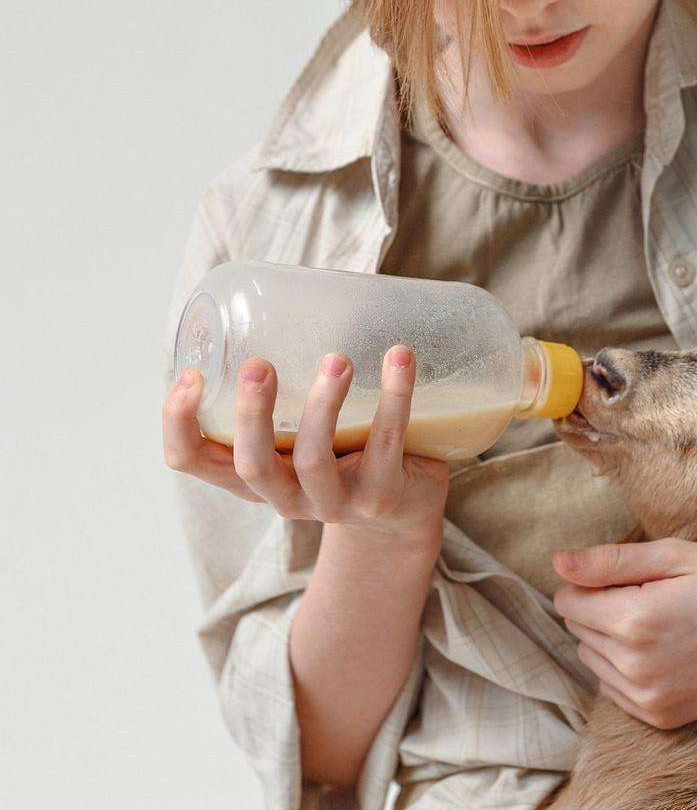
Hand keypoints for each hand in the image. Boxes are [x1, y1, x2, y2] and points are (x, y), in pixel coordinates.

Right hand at [162, 346, 448, 537]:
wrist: (405, 511)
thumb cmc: (343, 454)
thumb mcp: (300, 431)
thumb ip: (280, 390)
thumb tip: (274, 299)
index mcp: (253, 475)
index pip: (190, 461)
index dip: (178, 423)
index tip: (192, 374)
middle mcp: (285, 496)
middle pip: (252, 464)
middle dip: (251, 414)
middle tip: (258, 364)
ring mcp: (335, 501)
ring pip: (314, 459)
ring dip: (324, 405)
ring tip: (337, 359)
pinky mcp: (382, 496)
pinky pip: (385, 443)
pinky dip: (394, 397)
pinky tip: (399, 358)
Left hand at [552, 538, 696, 728]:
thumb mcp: (680, 555)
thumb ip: (612, 561)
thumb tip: (558, 561)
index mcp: (633, 620)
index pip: (567, 599)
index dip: (592, 579)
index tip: (632, 573)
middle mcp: (633, 666)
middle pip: (577, 628)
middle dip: (602, 606)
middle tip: (656, 593)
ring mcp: (647, 698)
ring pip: (591, 658)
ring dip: (611, 637)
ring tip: (663, 620)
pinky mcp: (661, 717)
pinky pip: (613, 687)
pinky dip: (627, 666)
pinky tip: (666, 649)